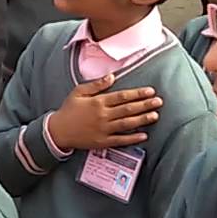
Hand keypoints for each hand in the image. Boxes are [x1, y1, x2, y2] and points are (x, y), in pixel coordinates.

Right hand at [46, 73, 162, 150]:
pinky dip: (133, 138)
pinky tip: (144, 135)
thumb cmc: (68, 110)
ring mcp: (103, 129)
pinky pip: (120, 140)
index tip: (150, 91)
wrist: (58, 131)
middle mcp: (103, 115)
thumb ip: (96, 84)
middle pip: (128, 109)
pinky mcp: (103, 141)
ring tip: (155, 116)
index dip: (137, 93)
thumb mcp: (78, 92)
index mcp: (98, 102)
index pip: (122, 96)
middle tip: (159, 102)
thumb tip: (112, 76)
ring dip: (142, 120)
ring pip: (127, 123)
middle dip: (145, 105)